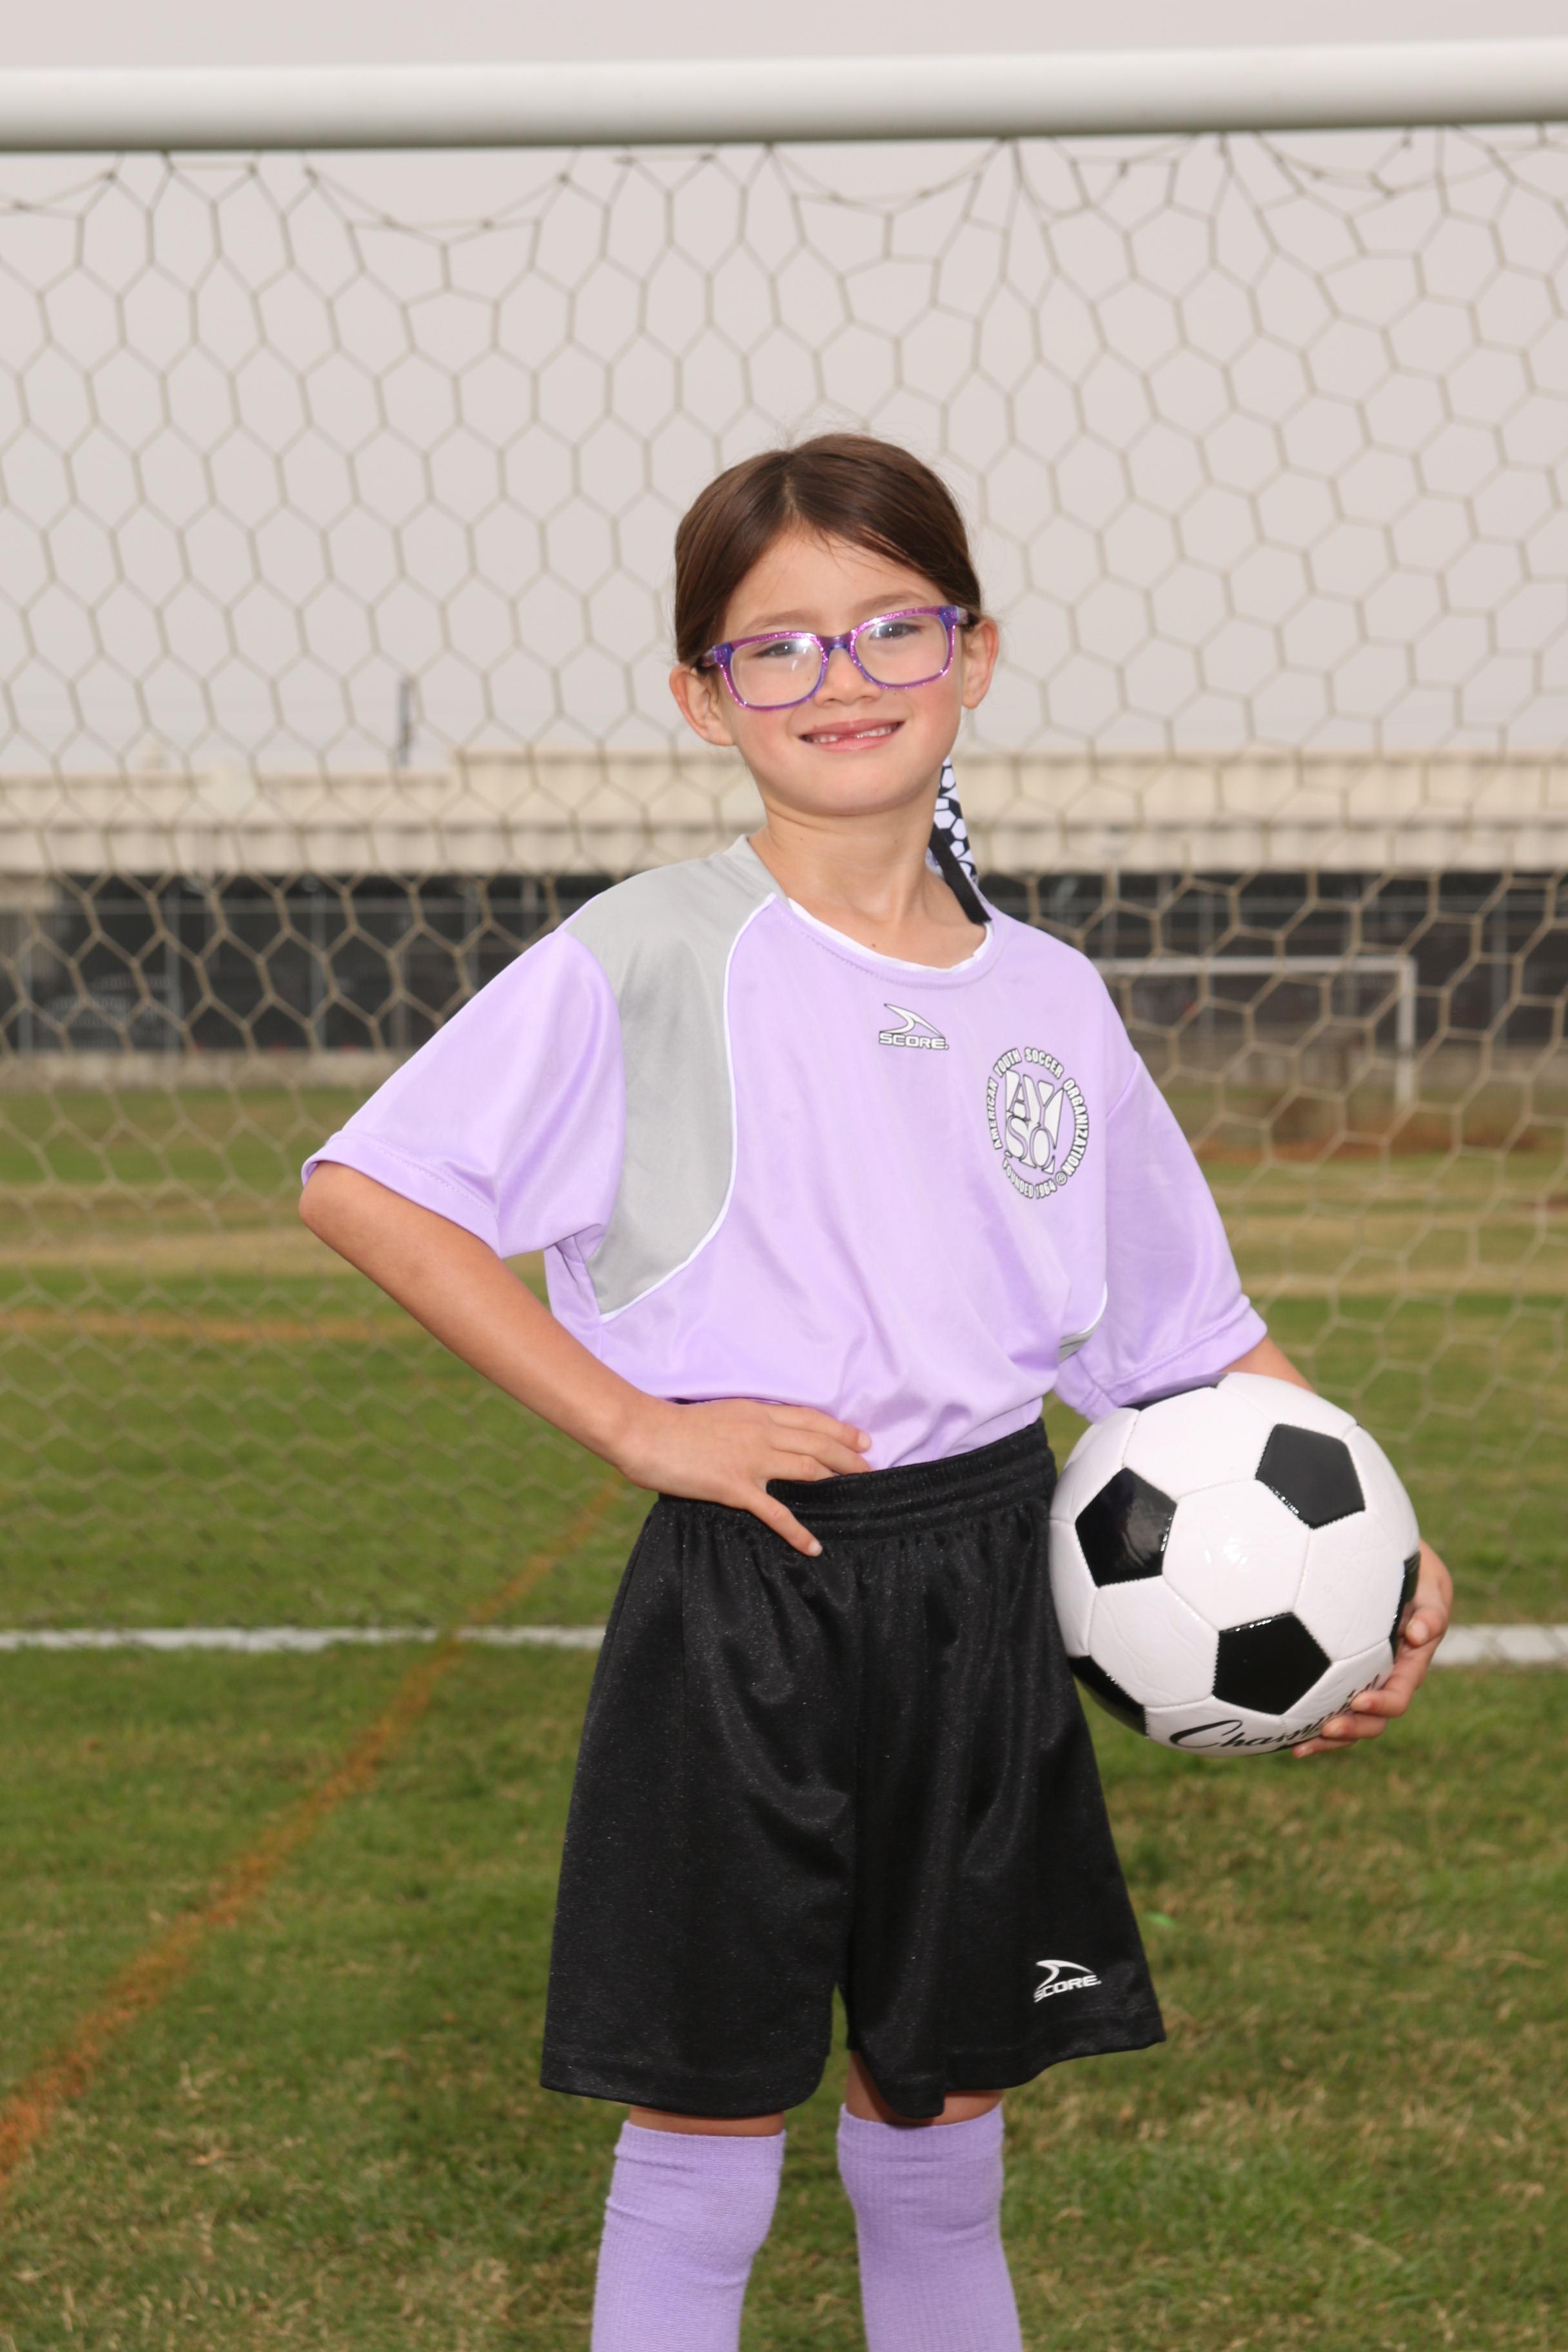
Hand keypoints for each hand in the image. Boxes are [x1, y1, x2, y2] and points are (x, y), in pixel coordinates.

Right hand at [613, 1396, 871, 1555]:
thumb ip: (747, 1424)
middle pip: (818, 1443)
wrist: (646, 1432)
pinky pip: (776, 1512)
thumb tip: (766, 1437)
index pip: (810, 1419)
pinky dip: (798, 1531)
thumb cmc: (675, 1424)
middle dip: (850, 1456)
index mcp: (757, 1413)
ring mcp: (751, 1460)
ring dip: (837, 1481)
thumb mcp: (721, 1414)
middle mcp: (762, 1433)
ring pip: (808, 1469)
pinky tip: (813, 1545)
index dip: (841, 1429)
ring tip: (858, 1493)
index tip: (864, 1439)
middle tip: (871, 1469)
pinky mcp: (736, 1487)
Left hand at [1292, 1538, 1452, 1758]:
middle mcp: (1384, 1677)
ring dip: (1327, 1737)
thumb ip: (1431, 1610)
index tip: (1357, 1700)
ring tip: (1298, 1745)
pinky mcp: (1335, 1671)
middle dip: (1352, 1729)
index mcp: (1409, 1663)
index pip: (1398, 1695)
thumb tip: (1419, 1634)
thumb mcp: (1430, 1584)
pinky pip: (1324, 1700)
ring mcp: (1361, 1677)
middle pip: (1373, 1719)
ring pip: (1347, 1718)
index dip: (1381, 1705)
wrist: (1385, 1558)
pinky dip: (1306, 1717)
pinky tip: (1279, 1726)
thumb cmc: (1409, 1568)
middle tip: (1324, 1729)